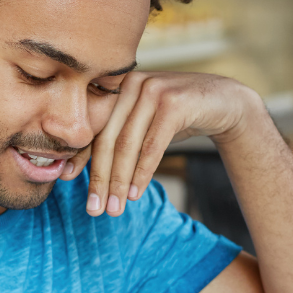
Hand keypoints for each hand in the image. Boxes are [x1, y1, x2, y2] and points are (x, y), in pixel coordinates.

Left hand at [60, 71, 263, 217]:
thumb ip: (120, 137)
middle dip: (100, 178)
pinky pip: (152, 146)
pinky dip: (142, 173)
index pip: (94, 127)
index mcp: (118, 87)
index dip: (80, 155)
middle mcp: (132, 84)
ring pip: (128, 145)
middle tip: (94, 208)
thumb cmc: (179, 117)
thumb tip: (87, 170)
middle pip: (108, 139)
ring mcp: (152, 90)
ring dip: (120, 182)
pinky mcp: (173, 103)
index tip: (67, 181)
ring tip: (115, 208)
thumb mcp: (145, 123)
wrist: (225, 102)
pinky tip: (135, 193)